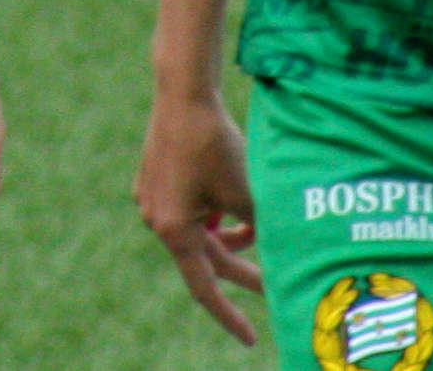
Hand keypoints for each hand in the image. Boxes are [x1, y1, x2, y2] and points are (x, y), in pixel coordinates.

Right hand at [134, 88, 264, 344]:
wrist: (184, 94)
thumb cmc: (215, 144)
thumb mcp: (246, 194)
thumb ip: (260, 228)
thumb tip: (279, 252)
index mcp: (173, 229)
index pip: (205, 286)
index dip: (230, 315)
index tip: (251, 339)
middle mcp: (156, 218)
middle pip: (205, 258)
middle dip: (242, 269)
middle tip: (275, 285)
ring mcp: (152, 198)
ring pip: (199, 234)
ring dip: (229, 237)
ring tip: (256, 226)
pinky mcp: (156, 180)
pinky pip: (189, 213)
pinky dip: (214, 215)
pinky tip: (233, 204)